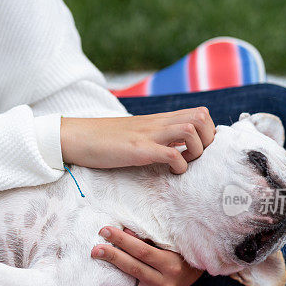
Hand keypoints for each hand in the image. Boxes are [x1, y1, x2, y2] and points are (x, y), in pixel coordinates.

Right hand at [60, 107, 214, 173]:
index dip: (208, 133)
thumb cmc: (103, 140)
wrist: (76, 136)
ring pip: (191, 129)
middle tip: (196, 158)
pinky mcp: (138, 149)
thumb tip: (174, 147)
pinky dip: (179, 166)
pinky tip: (171, 173)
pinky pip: (171, 153)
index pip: (200, 113)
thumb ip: (155, 136)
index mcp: (158, 120)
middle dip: (208, 140)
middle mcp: (157, 123)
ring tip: (184, 165)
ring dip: (196, 151)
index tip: (200, 151)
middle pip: (202, 117)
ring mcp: (148, 134)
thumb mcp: (136, 134)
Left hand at [89, 227, 203, 285]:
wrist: (193, 272)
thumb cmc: (178, 251)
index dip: (122, 240)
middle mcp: (165, 283)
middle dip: (112, 258)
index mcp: (171, 264)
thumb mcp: (167, 241)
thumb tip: (124, 230)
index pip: (142, 250)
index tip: (104, 230)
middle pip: (133, 269)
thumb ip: (147, 237)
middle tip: (94, 250)